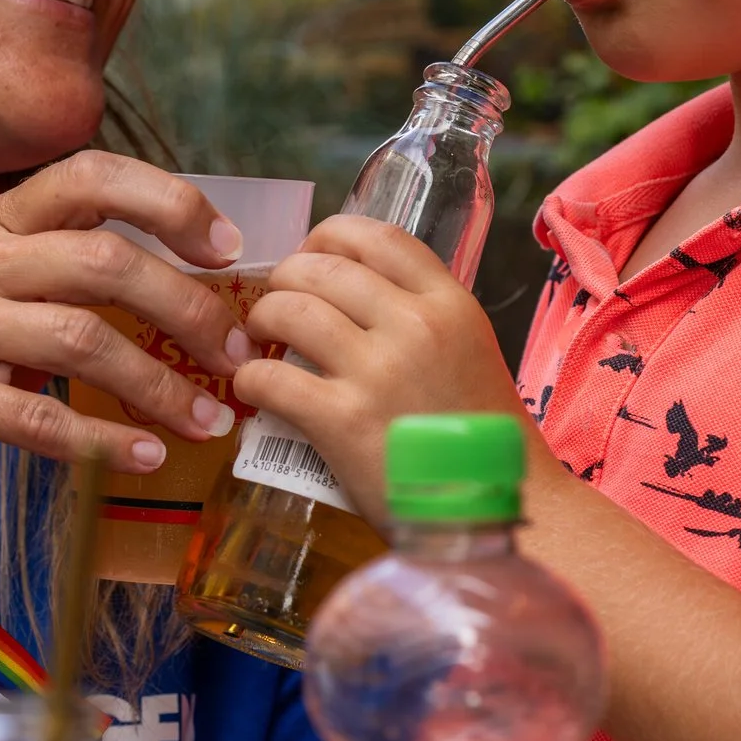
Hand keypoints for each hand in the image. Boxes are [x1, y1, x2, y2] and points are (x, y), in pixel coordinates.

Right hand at [0, 153, 254, 534]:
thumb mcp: (4, 300)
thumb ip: (75, 275)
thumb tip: (201, 280)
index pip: (89, 174)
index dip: (169, 201)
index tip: (229, 250)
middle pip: (103, 259)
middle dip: (188, 308)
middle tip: (239, 356)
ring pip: (82, 338)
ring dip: (161, 386)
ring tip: (210, 421)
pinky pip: (39, 415)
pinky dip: (105, 440)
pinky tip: (147, 457)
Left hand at [234, 215, 531, 512]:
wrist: (491, 506)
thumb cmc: (477, 434)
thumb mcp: (469, 348)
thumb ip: (422, 315)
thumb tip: (355, 293)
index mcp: (448, 303)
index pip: (377, 236)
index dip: (330, 235)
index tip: (311, 252)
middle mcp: (414, 325)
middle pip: (323, 269)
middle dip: (285, 277)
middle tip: (276, 300)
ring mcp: (377, 371)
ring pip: (290, 311)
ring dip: (262, 318)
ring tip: (260, 338)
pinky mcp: (342, 421)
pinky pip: (271, 378)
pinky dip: (249, 378)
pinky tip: (252, 387)